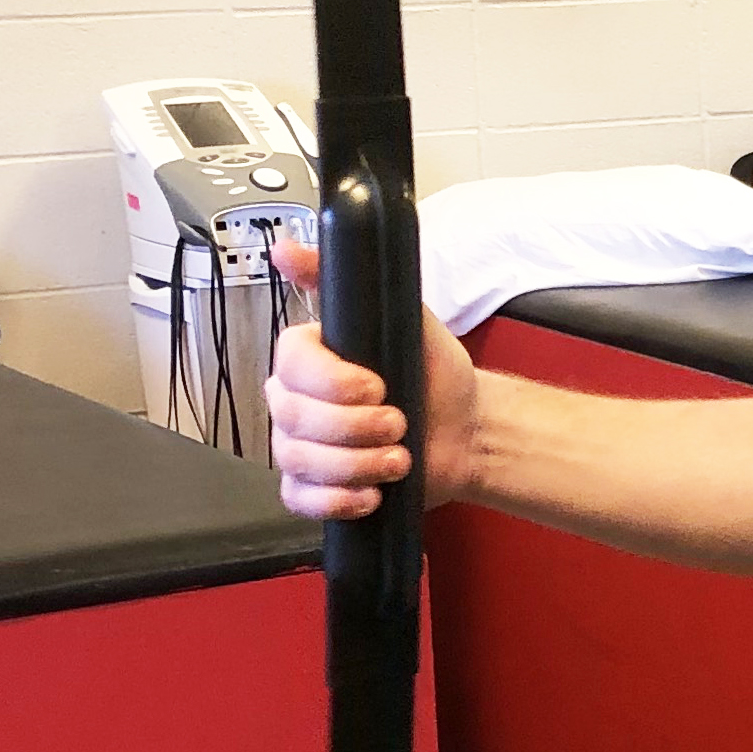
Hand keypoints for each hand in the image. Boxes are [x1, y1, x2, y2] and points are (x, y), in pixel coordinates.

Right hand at [264, 235, 480, 519]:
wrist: (465, 431)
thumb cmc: (434, 375)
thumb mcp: (405, 314)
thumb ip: (349, 279)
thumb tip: (287, 250)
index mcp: (309, 356)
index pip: (289, 364)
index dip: (333, 382)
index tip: (377, 385)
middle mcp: (296, 400)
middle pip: (291, 416)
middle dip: (354, 426)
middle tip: (399, 422)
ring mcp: (301, 446)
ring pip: (297, 459)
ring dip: (356, 464)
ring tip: (399, 458)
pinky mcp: (316, 487)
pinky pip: (301, 498)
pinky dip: (340, 500)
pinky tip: (373, 493)